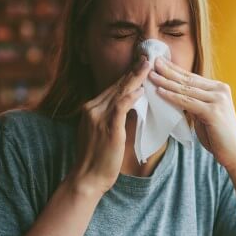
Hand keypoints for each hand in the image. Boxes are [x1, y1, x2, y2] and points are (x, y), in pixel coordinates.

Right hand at [69, 55, 150, 195]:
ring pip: (119, 91)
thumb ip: (113, 119)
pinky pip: (121, 106)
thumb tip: (133, 107)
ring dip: (135, 77)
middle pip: (116, 85)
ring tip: (148, 65)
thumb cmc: (97, 160)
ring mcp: (98, 117)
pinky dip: (131, 96)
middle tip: (148, 56)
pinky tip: (141, 89)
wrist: (87, 178)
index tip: (140, 64)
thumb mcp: (102, 134)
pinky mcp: (108, 126)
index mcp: (90, 109)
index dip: (127, 76)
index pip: (112, 88)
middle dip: (133, 71)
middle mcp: (92, 108)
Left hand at [149, 57, 235, 172]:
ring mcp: (218, 100)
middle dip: (169, 71)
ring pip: (186, 89)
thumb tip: (176, 93)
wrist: (234, 153)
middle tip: (153, 62)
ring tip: (152, 76)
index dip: (175, 69)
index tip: (160, 62)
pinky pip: (188, 102)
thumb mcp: (204, 113)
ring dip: (167, 82)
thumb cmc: (217, 135)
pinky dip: (173, 97)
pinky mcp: (213, 112)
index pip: (192, 77)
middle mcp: (220, 90)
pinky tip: (160, 92)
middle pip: (188, 79)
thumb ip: (194, 101)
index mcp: (219, 88)